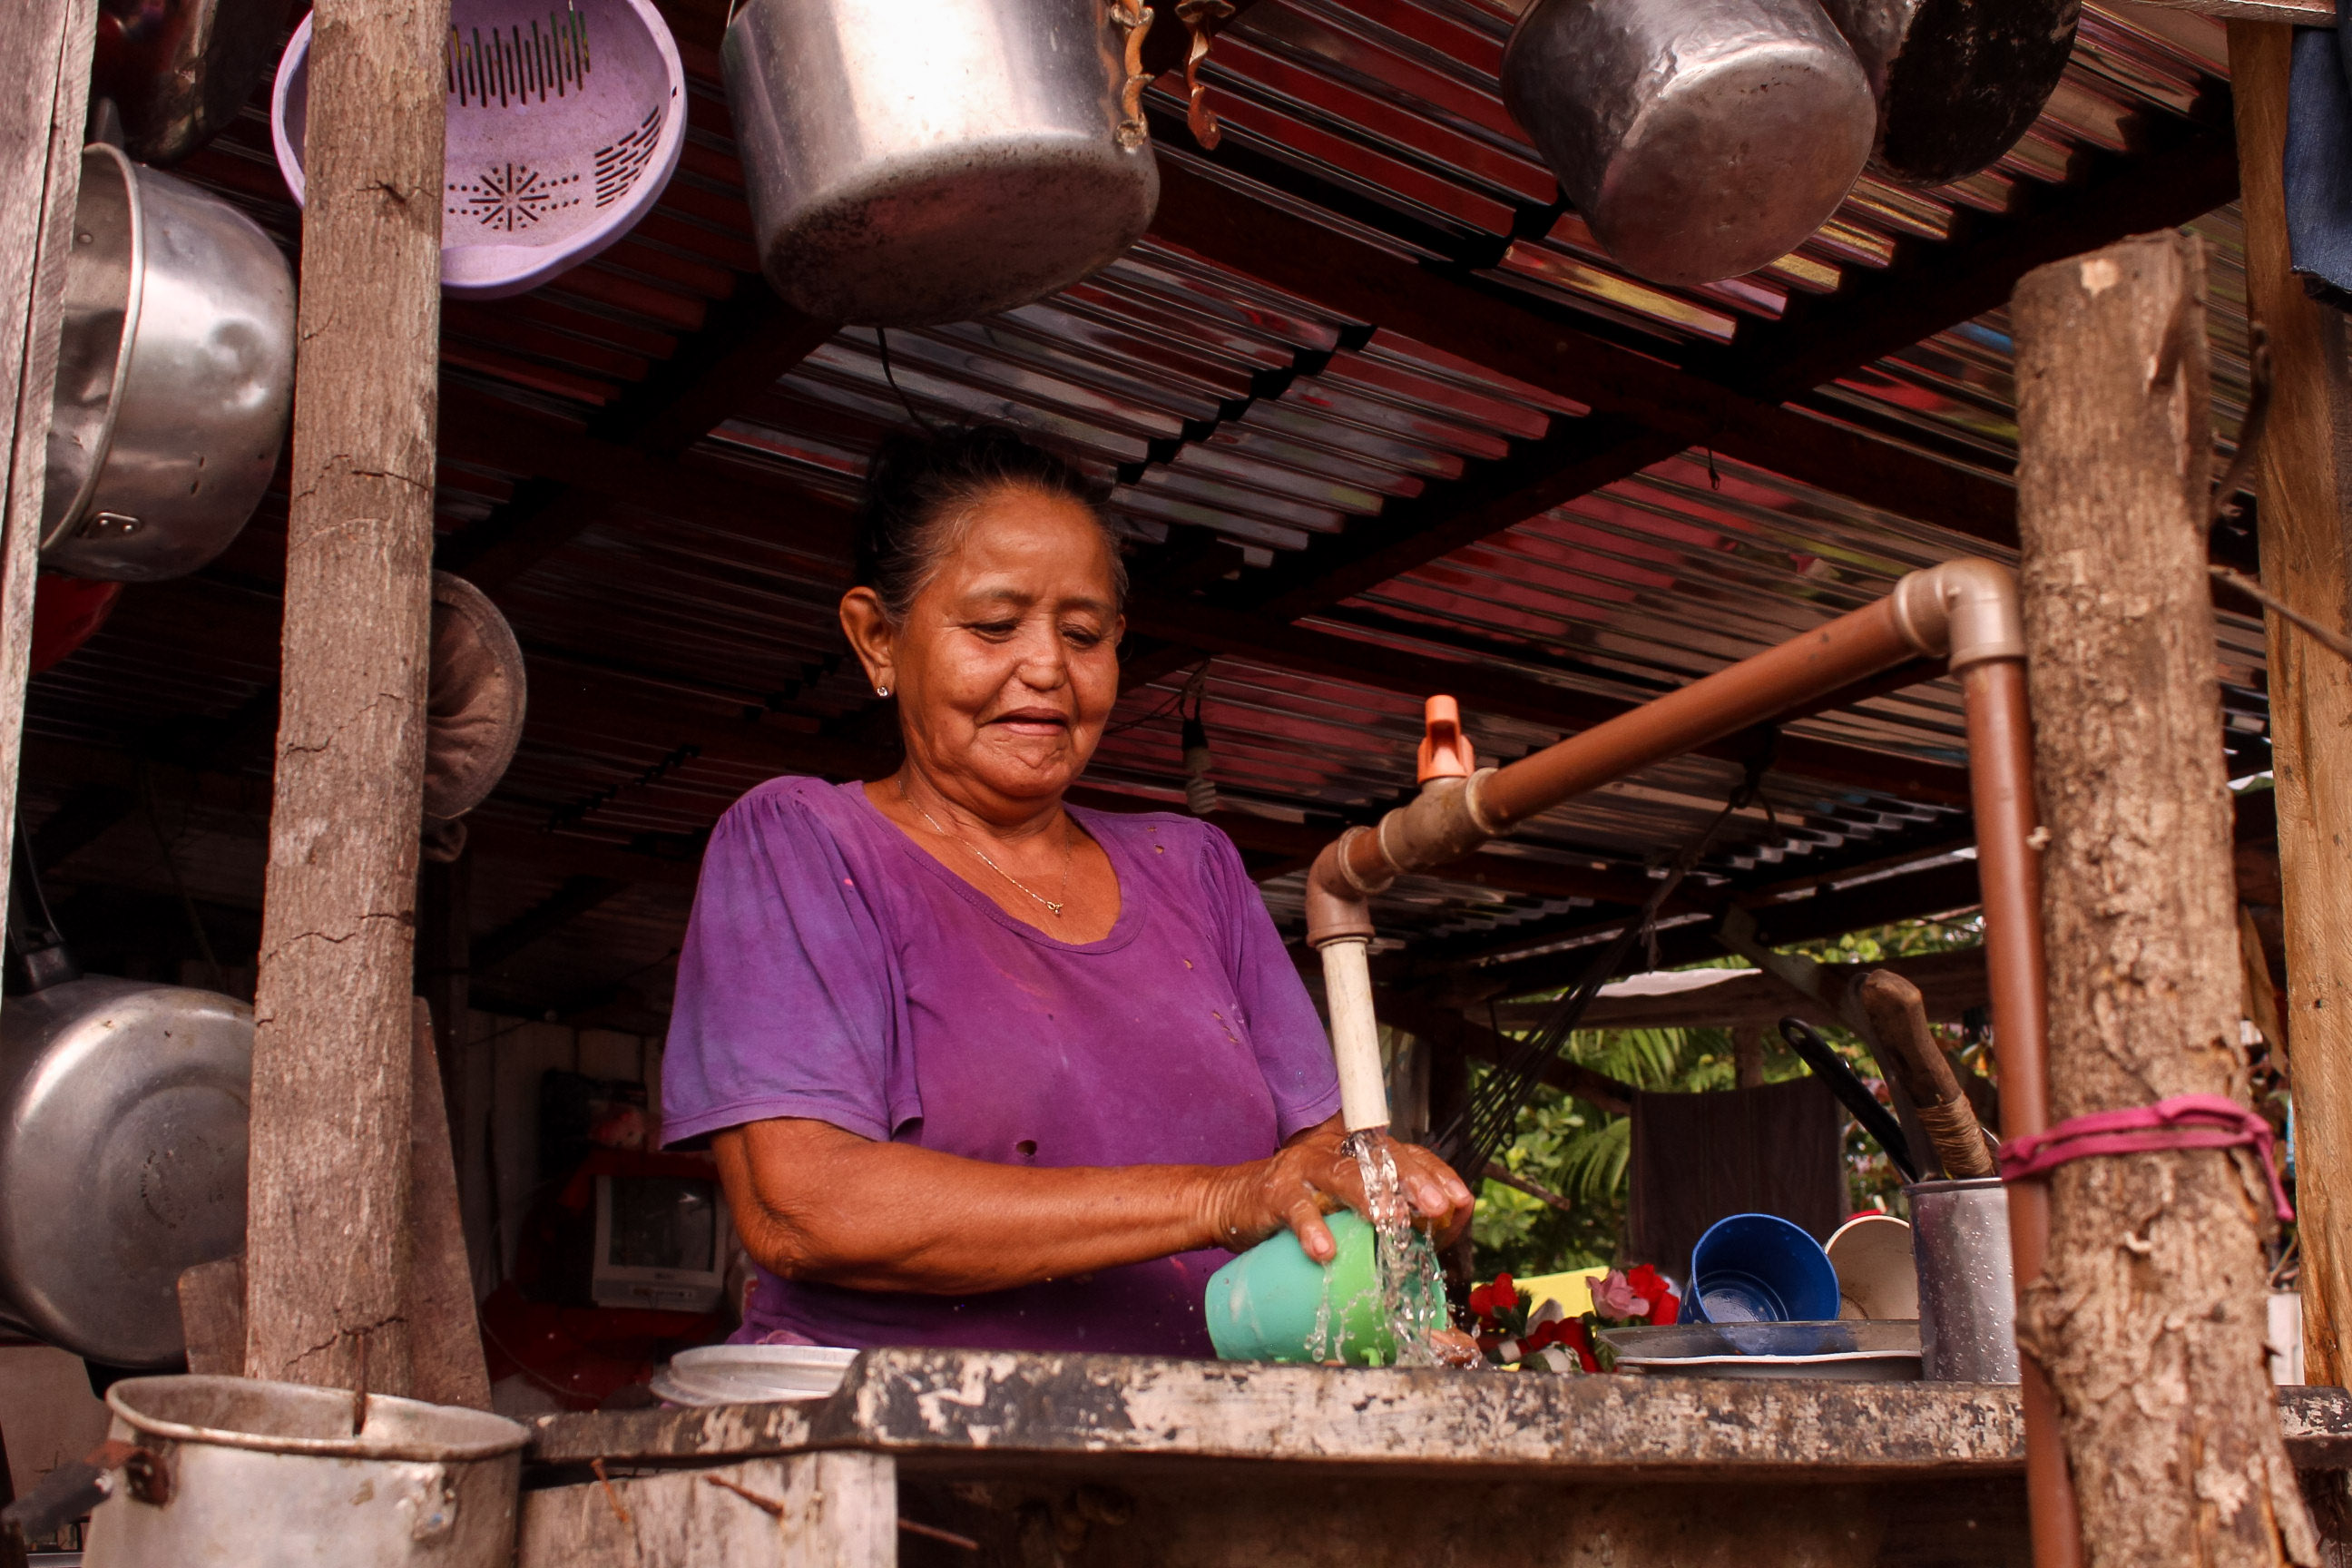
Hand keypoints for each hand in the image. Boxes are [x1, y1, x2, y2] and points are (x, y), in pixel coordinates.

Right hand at [1203, 1123, 1474, 1263]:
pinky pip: (1296, 1209)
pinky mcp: (1275, 1193)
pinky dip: (1311, 1229)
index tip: (1461, 1200)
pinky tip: (1326, 1251)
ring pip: (1343, 1175)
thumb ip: (1388, 1214)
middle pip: (1381, 1157)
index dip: (1437, 1174)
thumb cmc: (1302, 1208)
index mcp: (1359, 1153)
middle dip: (1413, 1180)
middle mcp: (1335, 1151)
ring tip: (1392, 1221)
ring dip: (1371, 1197)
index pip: (1407, 1154)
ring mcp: (1304, 1168)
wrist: (1234, 1202)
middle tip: (1437, 1206)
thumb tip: (1439, 1235)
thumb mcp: (1349, 1208)